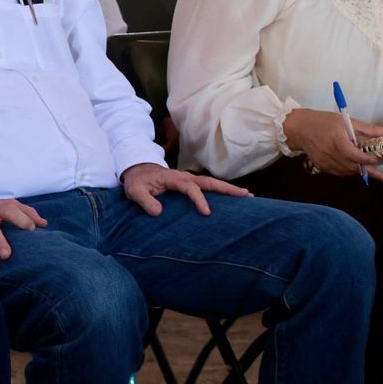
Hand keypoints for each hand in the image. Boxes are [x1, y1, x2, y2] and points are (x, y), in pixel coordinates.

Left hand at [119, 163, 251, 215]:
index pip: (190, 188)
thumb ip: (145, 201)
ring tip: (247, 196)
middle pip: (208, 182)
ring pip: (212, 183)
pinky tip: (234, 198)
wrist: (138, 170)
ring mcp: (189, 180)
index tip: (207, 212)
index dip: (199, 199)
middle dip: (226, 188)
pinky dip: (221, 191)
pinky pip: (208, 187)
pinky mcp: (190, 184)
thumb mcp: (135, 191)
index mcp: (173, 179)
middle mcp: (184, 177)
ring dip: (228, 189)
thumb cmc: (137, 182)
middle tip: (245, 195)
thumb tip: (158, 213)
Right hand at [281, 109, 382, 180]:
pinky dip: (348, 171)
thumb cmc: (323, 121)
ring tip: (369, 169)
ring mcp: (325, 162)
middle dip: (369, 171)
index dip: (367, 160)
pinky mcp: (321, 166)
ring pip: (347, 172)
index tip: (376, 160)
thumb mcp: (346, 121)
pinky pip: (338, 173)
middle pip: (353, 167)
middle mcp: (331, 153)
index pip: (355, 155)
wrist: (299, 128)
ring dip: (359, 171)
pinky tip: (352, 166)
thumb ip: (369, 129)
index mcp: (338, 141)